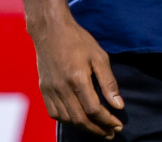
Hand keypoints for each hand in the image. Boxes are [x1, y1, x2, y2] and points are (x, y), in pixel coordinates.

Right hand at [24, 0, 123, 137]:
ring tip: (97, 129)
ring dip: (83, 127)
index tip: (118, 125)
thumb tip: (118, 105)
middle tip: (110, 134)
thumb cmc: (78, 40)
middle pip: (80, 119)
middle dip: (97, 130)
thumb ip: (109, 83)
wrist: (51, 30)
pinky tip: (78, 120)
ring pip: (67, 119)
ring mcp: (50, 90)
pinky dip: (67, 120)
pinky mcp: (43, 90)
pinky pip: (54, 114)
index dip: (107, 120)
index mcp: (77, 79)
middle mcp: (62, 88)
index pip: (94, 110)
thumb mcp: (99, 56)